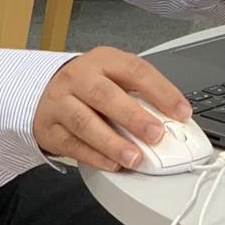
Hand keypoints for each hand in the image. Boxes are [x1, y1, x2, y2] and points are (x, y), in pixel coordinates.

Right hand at [32, 47, 192, 171]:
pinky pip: (72, 144)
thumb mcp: (113, 78)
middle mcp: (79, 78)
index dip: (161, 91)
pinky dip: (94, 156)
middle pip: (105, 95)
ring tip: (135, 157)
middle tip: (156, 135)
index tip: (181, 112)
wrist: (43, 92)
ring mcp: (60, 102)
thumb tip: (172, 121)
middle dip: (134, 117)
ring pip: (85, 122)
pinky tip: (113, 165)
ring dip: (113, 142)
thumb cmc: (88, 86)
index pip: (135, 70)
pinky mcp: (49, 129)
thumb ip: (139, 95)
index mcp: (103, 60)